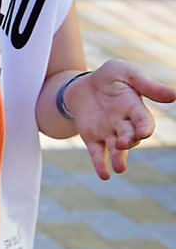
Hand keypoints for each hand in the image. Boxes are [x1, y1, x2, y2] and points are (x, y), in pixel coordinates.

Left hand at [64, 58, 175, 178]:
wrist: (82, 84)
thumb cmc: (109, 76)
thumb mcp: (126, 73)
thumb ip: (146, 85)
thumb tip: (174, 96)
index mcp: (135, 108)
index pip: (143, 121)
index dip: (144, 127)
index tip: (143, 132)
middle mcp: (124, 123)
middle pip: (130, 136)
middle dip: (128, 141)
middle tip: (122, 143)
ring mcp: (108, 132)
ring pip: (116, 148)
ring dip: (118, 158)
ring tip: (119, 168)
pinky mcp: (92, 138)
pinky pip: (97, 154)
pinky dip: (100, 164)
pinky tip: (105, 175)